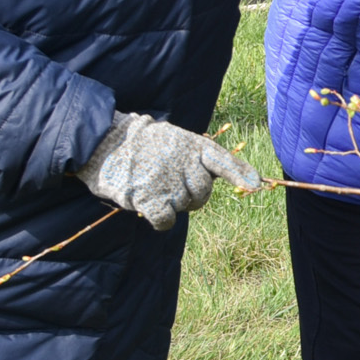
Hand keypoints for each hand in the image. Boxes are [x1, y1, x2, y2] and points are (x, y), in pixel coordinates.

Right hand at [77, 112, 263, 231]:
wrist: (103, 142)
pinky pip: (166, 221)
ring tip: (151, 183)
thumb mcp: (175, 138)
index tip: (255, 184)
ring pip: (183, 207)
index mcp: (192, 145)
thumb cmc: (143, 145)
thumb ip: (200, 157)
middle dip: (190, 195)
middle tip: (167, 182)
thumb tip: (240, 179)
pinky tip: (148, 206)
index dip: (239, 173)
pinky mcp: (148, 198)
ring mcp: (167, 180)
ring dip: (170, 204)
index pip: (222, 160)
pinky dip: (160, 220)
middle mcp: (184, 162)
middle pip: (203, 194)